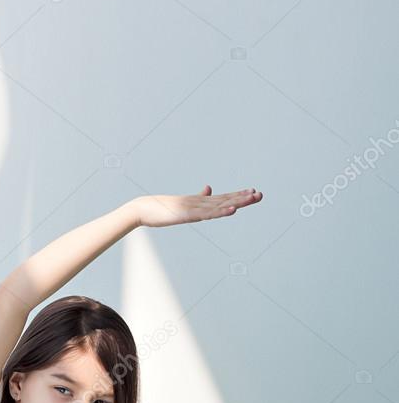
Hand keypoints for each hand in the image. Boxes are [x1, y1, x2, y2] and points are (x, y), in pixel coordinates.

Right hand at [133, 185, 262, 227]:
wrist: (141, 209)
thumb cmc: (158, 209)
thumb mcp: (180, 205)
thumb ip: (195, 199)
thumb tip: (208, 188)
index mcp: (197, 202)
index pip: (221, 198)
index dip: (237, 195)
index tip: (253, 192)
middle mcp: (197, 202)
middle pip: (224, 199)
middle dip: (243, 197)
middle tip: (260, 195)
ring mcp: (193, 207)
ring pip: (219, 205)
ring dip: (237, 202)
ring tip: (252, 198)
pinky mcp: (187, 214)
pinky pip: (207, 214)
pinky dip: (221, 211)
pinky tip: (233, 210)